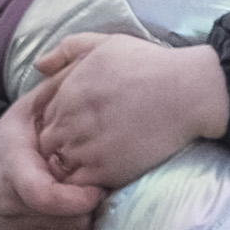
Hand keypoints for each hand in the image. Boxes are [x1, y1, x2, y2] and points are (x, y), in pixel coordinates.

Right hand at [0, 106, 109, 229]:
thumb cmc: (9, 139)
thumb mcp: (23, 112)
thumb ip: (52, 94)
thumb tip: (83, 71)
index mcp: (12, 171)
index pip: (44, 197)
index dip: (76, 199)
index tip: (99, 189)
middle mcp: (8, 206)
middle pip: (63, 222)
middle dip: (90, 210)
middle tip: (104, 190)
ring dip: (85, 223)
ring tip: (91, 200)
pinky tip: (76, 213)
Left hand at [27, 37, 229, 189]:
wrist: (188, 92)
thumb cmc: (151, 64)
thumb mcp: (106, 43)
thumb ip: (68, 49)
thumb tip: (40, 65)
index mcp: (67, 92)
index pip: (45, 117)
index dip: (61, 121)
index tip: (81, 123)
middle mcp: (71, 121)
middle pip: (48, 143)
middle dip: (62, 144)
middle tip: (86, 144)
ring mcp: (86, 148)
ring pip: (59, 166)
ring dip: (71, 165)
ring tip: (94, 160)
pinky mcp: (105, 170)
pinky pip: (77, 185)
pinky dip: (83, 184)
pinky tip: (102, 173)